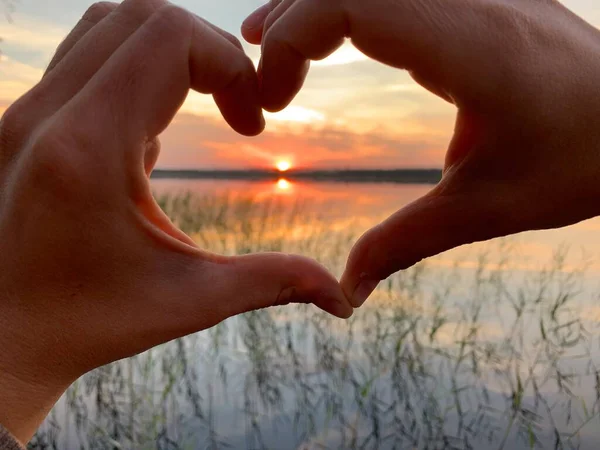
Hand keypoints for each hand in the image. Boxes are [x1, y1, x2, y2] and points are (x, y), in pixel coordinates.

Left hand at [0, 0, 352, 442]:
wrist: (1, 342)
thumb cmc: (89, 324)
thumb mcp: (190, 301)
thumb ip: (271, 283)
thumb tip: (341, 297)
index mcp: (89, 149)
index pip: (170, 36)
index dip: (230, 65)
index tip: (250, 124)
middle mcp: (47, 116)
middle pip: (143, 14)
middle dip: (208, 52)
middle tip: (235, 110)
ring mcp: (24, 114)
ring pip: (108, 26)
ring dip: (168, 57)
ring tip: (194, 118)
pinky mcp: (20, 124)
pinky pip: (86, 63)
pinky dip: (133, 79)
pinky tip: (147, 146)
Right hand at [242, 0, 599, 305]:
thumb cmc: (584, 161)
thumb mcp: (488, 206)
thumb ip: (405, 243)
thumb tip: (347, 291)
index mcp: (471, 46)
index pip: (352, 2)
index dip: (291, 39)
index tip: (275, 99)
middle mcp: (472, 0)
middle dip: (288, 18)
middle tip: (254, 67)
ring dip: (314, 6)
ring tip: (271, 45)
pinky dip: (350, 7)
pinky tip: (331, 36)